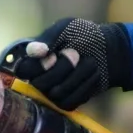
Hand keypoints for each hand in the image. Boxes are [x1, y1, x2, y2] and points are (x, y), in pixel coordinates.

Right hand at [0, 18, 129, 110]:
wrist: (109, 49)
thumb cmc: (84, 35)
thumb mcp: (65, 29)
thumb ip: (48, 38)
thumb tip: (35, 50)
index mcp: (35, 59)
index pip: (23, 70)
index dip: (37, 66)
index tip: (52, 55)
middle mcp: (40, 79)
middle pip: (40, 84)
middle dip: (62, 68)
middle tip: (75, 53)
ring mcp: (53, 94)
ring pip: (57, 93)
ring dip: (78, 75)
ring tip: (89, 61)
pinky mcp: (68, 103)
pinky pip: (71, 101)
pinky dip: (85, 85)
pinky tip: (93, 74)